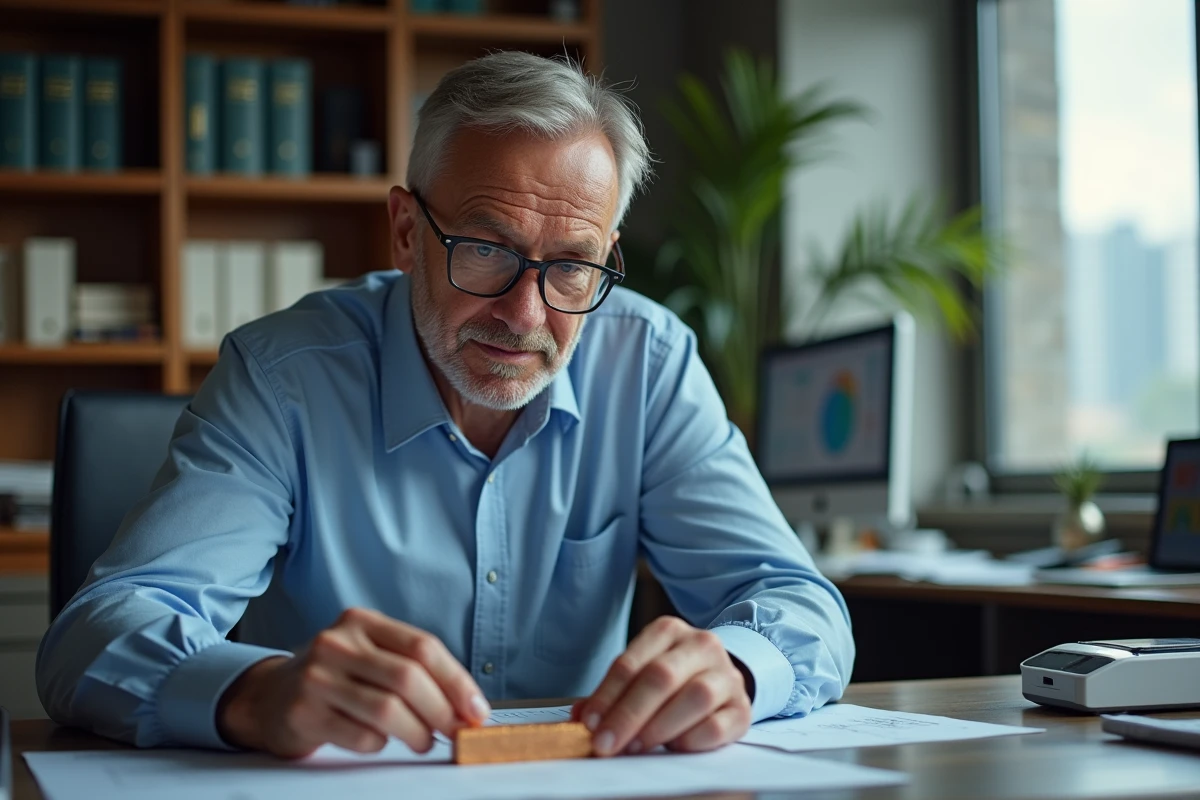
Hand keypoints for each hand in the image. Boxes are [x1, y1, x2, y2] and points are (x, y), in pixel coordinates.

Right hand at [216, 607, 489, 757]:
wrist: (269, 697)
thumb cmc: (335, 678)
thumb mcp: (369, 656)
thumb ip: (414, 670)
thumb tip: (467, 706)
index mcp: (362, 622)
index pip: (423, 647)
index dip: (456, 682)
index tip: (476, 711)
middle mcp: (337, 643)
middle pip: (408, 678)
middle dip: (442, 711)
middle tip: (454, 732)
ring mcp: (317, 678)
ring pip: (387, 710)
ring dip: (417, 733)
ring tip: (424, 741)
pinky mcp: (304, 713)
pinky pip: (362, 736)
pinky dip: (382, 744)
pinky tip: (380, 740)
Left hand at [572, 616, 751, 756]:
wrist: (721, 677)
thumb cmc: (673, 678)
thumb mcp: (641, 672)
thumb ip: (612, 694)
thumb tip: (580, 718)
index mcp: (668, 631)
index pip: (630, 662)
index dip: (607, 695)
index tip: (589, 723)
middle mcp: (701, 645)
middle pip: (661, 677)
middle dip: (628, 715)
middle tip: (606, 744)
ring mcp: (726, 675)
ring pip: (695, 697)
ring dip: (659, 727)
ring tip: (636, 747)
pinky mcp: (742, 707)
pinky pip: (719, 725)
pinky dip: (692, 740)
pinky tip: (674, 747)